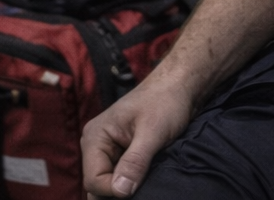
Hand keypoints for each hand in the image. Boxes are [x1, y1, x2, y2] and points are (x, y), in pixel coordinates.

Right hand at [81, 78, 195, 196]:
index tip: (139, 189)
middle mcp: (97, 145)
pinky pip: (121, 177)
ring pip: (109, 183)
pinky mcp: (123, 154)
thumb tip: (120, 191)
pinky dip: (132, 182)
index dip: (114, 191)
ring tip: (146, 184)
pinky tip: (146, 180)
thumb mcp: (152, 132)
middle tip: (143, 188)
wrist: (180, 85)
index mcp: (95, 137)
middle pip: (97, 185)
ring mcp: (109, 150)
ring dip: (126, 188)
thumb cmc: (166, 101)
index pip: (93, 180)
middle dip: (117, 192)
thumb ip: (135, 162)